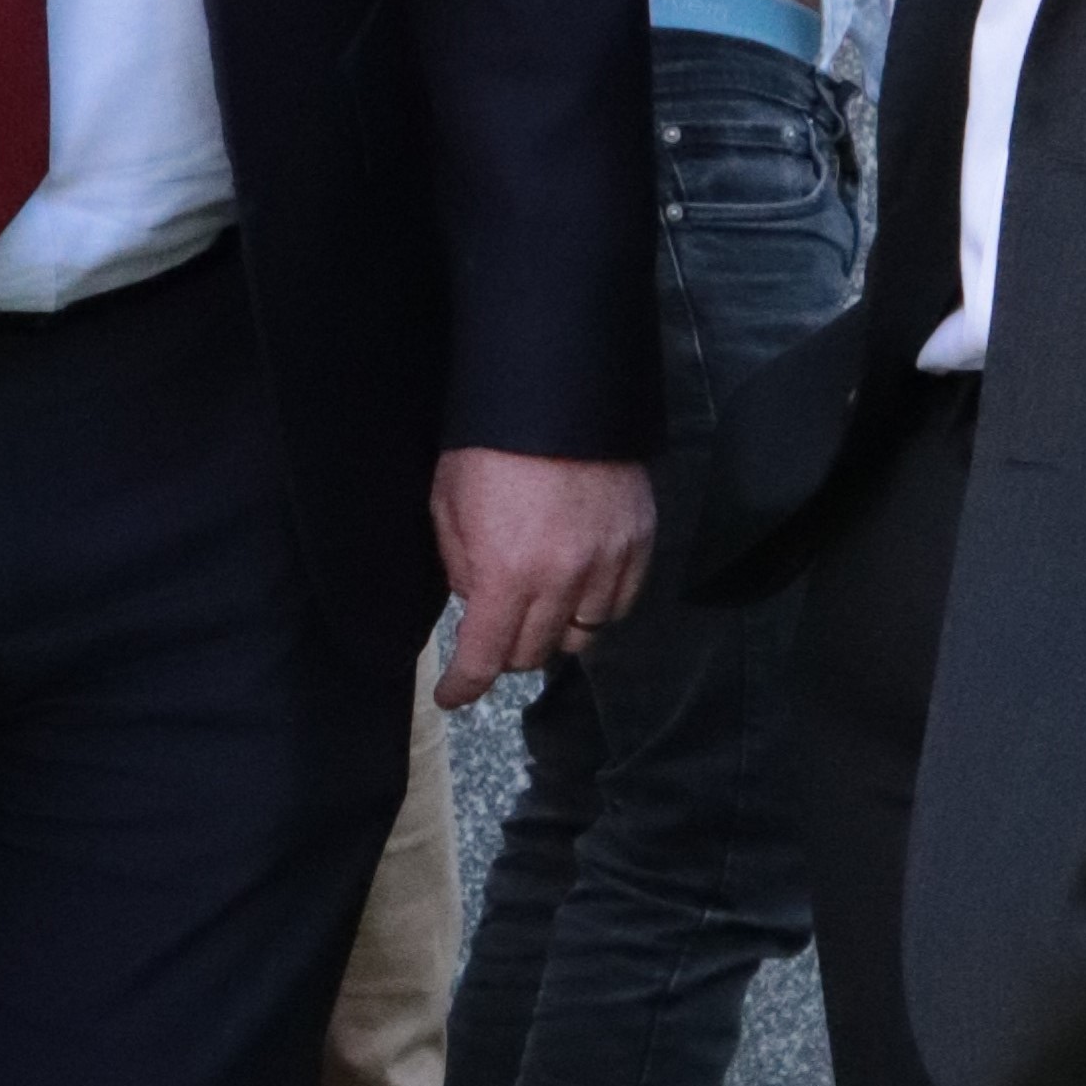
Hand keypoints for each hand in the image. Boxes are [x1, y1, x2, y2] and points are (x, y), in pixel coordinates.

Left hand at [431, 448, 656, 708]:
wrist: (557, 390)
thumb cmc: (490, 445)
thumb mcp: (448, 506)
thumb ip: (462, 567)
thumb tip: (477, 605)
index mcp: (506, 573)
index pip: (485, 658)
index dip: (464, 686)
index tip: (453, 695)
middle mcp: (562, 579)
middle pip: (533, 654)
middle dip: (506, 651)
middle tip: (494, 629)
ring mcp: (607, 563)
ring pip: (581, 636)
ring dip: (553, 631)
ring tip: (538, 604)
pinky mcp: (638, 543)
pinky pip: (618, 604)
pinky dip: (594, 606)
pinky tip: (575, 585)